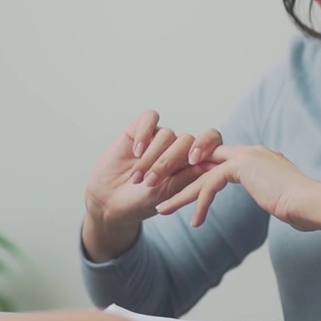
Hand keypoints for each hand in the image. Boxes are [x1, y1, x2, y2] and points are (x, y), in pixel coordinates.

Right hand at [81, 111, 212, 260]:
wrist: (109, 203)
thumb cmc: (141, 202)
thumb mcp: (166, 193)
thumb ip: (187, 177)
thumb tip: (211, 165)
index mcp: (191, 162)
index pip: (211, 143)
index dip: (206, 146)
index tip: (193, 161)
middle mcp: (176, 147)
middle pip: (186, 140)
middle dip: (168, 162)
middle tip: (150, 182)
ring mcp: (157, 137)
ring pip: (166, 134)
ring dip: (151, 157)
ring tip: (138, 178)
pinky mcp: (137, 129)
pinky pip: (149, 118)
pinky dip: (144, 134)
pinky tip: (136, 151)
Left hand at [155, 144, 320, 235]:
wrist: (314, 202)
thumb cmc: (304, 207)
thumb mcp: (282, 198)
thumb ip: (273, 193)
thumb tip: (279, 204)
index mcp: (255, 158)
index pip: (215, 162)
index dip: (194, 175)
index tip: (177, 190)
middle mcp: (248, 152)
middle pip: (201, 162)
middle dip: (175, 178)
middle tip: (155, 192)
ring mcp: (245, 156)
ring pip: (200, 173)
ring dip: (178, 193)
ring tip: (160, 211)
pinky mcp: (243, 166)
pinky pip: (211, 184)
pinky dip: (199, 202)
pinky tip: (195, 222)